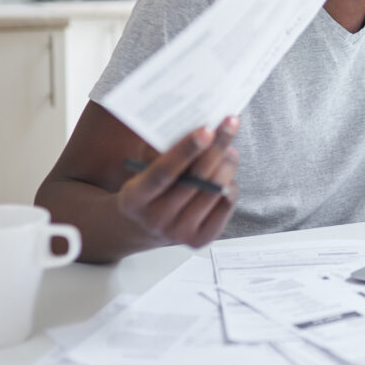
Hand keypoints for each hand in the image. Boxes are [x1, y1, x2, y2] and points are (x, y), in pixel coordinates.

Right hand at [115, 116, 239, 247]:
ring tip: (228, 148)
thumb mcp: (143, 167)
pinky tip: (226, 172)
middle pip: (195, 181)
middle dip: (216, 149)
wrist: (144, 225)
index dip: (186, 150)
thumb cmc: (148, 186)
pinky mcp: (199, 240)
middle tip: (230, 124)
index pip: (164, 172)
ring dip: (226, 165)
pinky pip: (223, 207)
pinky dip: (229, 186)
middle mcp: (156, 220)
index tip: (207, 129)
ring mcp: (179, 233)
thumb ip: (163, 150)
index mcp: (135, 199)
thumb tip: (197, 126)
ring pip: (213, 193)